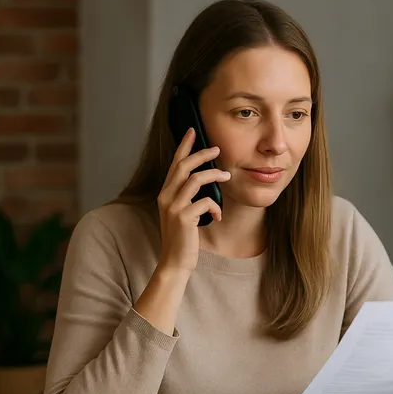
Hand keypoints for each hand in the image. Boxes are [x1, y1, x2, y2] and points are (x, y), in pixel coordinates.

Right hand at [156, 127, 230, 271]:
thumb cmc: (183, 238)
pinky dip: (215, 206)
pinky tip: (218, 216)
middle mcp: (166, 197)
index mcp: (165, 194)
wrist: (175, 262)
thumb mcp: (183, 213)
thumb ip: (189, 197)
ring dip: (214, 175)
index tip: (193, 131)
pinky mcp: (183, 218)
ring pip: (195, 179)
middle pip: (183, 166)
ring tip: (227, 177)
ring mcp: (173, 207)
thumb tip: (207, 181)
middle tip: (217, 149)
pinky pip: (205, 202)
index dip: (184, 146)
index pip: (174, 164)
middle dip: (202, 154)